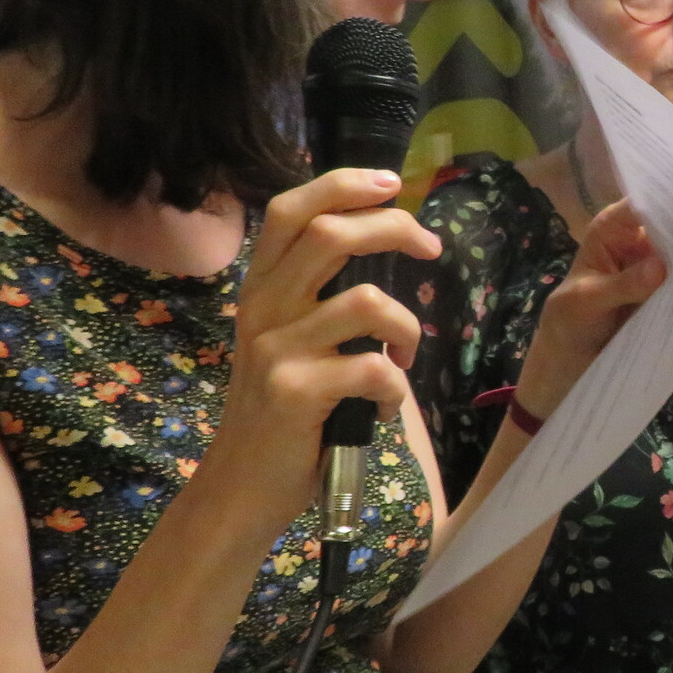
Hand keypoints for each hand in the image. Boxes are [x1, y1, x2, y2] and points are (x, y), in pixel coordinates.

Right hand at [206, 167, 440, 515]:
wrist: (242, 488)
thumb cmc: (282, 414)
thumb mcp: (287, 342)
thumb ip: (316, 296)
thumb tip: (381, 244)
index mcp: (261, 289)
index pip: (292, 210)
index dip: (341, 185)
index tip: (390, 183)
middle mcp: (262, 310)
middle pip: (330, 234)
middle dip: (392, 228)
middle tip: (430, 248)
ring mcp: (275, 350)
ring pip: (366, 302)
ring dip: (407, 326)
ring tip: (403, 354)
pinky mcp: (295, 392)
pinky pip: (374, 368)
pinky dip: (395, 388)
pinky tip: (382, 408)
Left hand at [514, 198, 667, 413]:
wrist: (574, 355)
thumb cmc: (571, 317)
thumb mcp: (589, 300)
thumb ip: (623, 284)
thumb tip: (660, 268)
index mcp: (613, 227)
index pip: (643, 203)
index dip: (667, 202)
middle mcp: (639, 238)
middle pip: (672, 223)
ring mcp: (658, 262)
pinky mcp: (671, 286)